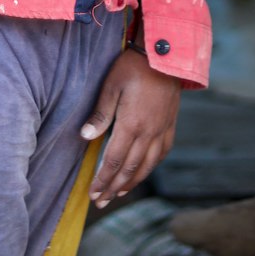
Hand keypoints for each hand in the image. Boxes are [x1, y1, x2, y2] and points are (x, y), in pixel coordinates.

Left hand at [81, 49, 180, 208]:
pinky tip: (144, 171)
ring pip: (147, 165)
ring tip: (119, 193)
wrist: (166, 54)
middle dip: (114, 187)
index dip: (103, 179)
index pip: (114, 161)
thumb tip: (84, 138)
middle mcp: (149, 132)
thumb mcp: (111, 86)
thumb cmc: (133, 67)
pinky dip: (151, 167)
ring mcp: (162, 130)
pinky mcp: (170, 124)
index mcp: (132, 124)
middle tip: (102, 201)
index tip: (93, 192)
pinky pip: (162, 153)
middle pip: (130, 169)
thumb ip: (100, 114)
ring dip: (132, 182)